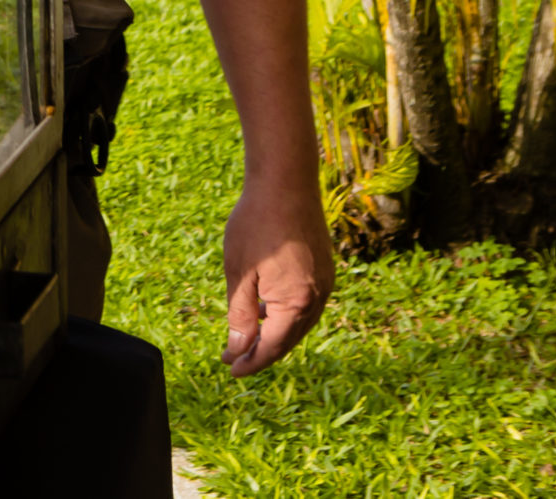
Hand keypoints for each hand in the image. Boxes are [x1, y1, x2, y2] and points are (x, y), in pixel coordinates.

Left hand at [219, 175, 333, 375]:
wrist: (285, 184)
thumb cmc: (256, 226)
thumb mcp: (239, 272)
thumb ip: (241, 314)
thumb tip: (239, 348)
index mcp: (297, 303)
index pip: (273, 346)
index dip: (251, 361)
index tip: (230, 370)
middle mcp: (318, 298)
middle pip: (289, 339)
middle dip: (261, 352)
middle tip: (233, 359)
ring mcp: (325, 284)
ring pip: (299, 323)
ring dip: (274, 334)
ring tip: (246, 340)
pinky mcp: (324, 270)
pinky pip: (306, 304)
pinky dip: (286, 315)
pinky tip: (267, 311)